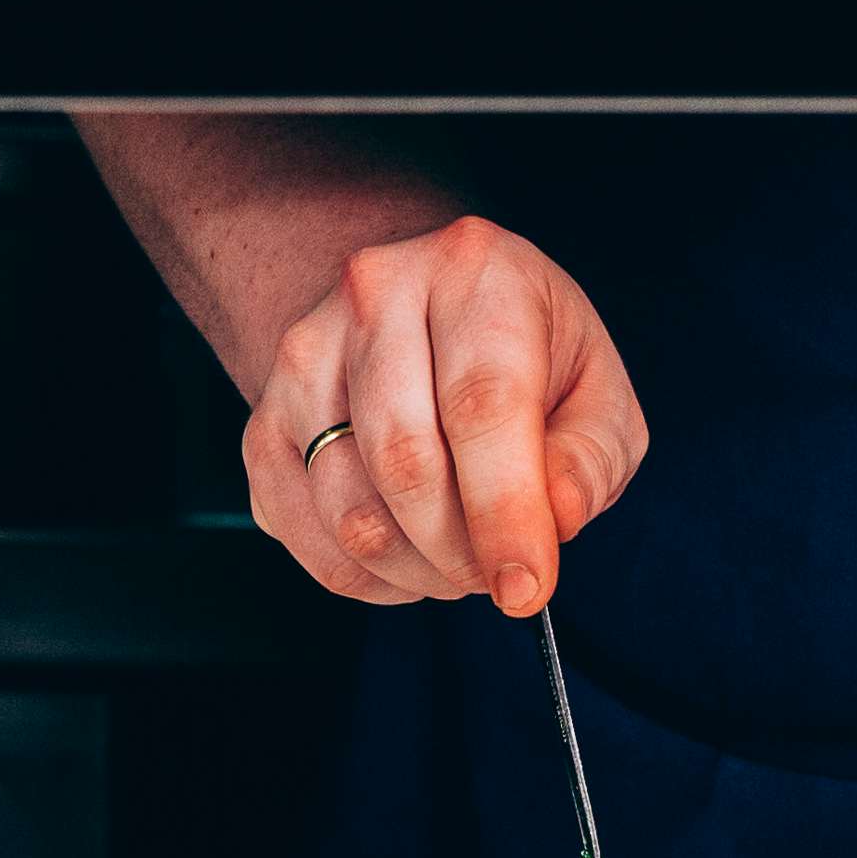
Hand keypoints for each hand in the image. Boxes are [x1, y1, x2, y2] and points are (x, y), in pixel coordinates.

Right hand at [238, 215, 647, 614]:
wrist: (419, 310)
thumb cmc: (519, 352)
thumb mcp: (594, 384)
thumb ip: (589, 455)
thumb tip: (558, 518)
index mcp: (471, 271)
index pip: (481, 404)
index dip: (505, 510)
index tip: (526, 586)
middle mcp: (373, 298)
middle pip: (405, 464)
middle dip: (461, 552)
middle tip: (498, 573)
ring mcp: (303, 361)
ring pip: (350, 512)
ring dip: (417, 571)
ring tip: (459, 557)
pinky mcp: (262, 425)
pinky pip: (307, 538)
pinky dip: (367, 576)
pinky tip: (408, 556)